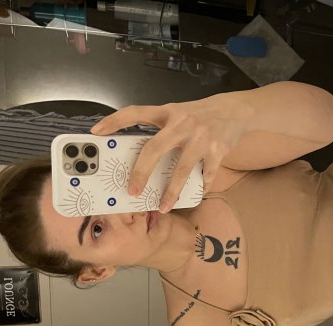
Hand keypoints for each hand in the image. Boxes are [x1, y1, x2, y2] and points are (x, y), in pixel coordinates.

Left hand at [90, 93, 250, 212]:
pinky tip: (196, 193)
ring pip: (181, 170)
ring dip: (171, 192)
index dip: (114, 121)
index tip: (96, 132)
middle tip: (132, 191)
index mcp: (167, 112)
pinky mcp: (218, 150)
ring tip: (163, 207)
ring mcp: (200, 138)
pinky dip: (200, 186)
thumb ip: (161, 130)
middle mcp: (181, 124)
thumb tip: (139, 155)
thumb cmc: (200, 116)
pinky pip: (206, 175)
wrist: (235, 110)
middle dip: (141, 173)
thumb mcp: (178, 114)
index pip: (135, 113)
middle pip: (154, 150)